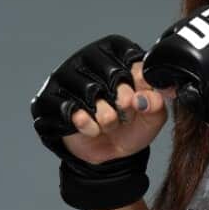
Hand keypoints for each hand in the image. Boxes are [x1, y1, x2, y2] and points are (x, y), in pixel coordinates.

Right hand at [30, 34, 169, 209]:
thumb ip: (157, 103)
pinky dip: (89, 125)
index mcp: (115, 54)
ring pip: (91, 93)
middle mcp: (89, 60)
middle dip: (125, 101)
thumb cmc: (132, 125)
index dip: (139, 80)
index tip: (141, 98)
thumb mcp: (153, 116)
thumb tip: (142, 98)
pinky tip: (93, 130)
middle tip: (127, 114)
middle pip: (112, 74)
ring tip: (110, 124)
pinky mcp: (51, 100)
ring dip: (107, 117)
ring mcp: (67, 78)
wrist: (110, 155)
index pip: (129, 56)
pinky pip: (72, 110)